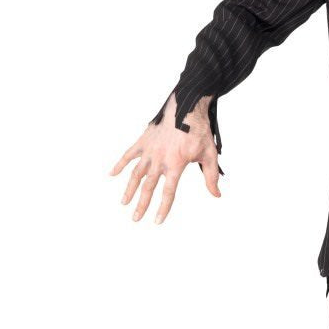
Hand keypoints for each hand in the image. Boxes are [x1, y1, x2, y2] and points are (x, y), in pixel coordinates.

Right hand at [110, 92, 220, 222]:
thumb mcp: (209, 154)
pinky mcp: (144, 140)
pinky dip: (120, 164)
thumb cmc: (199, 130)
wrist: (187, 107)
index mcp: (176, 164)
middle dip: (141, 204)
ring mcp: (150, 150)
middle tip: (135, 219)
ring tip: (123, 202)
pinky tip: (112, 174)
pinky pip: (129, 154)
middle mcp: (160, 159)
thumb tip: (216, 195)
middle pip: (148, 187)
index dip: (163, 208)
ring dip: (129, 189)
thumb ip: (211, 176)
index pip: (168, 192)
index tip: (156, 221)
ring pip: (136, 173)